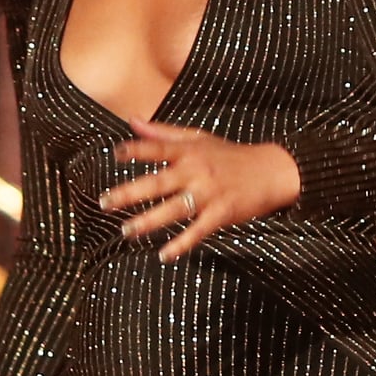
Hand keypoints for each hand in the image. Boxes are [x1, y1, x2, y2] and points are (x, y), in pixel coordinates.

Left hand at [101, 118, 300, 261]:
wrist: (271, 170)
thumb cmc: (230, 155)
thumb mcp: (198, 138)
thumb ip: (163, 133)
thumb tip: (132, 120)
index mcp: (188, 151)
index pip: (158, 148)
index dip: (137, 150)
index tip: (115, 153)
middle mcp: (196, 171)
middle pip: (157, 182)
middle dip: (129, 193)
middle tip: (104, 203)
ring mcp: (209, 193)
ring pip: (173, 209)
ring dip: (148, 222)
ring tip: (126, 231)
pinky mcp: (221, 213)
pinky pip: (198, 231)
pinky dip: (181, 244)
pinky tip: (164, 255)